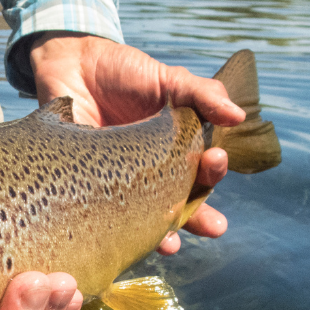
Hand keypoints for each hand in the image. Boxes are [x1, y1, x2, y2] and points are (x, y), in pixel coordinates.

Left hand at [29, 33, 244, 254]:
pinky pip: (104, 214)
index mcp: (175, 148)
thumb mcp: (167, 78)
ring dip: (161, 234)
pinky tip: (126, 238)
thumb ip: (202, 94)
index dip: (212, 172)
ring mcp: (120, 181)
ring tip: (171, 245)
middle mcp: (150, 170)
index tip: (215, 162)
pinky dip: (117, 229)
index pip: (200, 170)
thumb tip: (239, 116)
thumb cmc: (123, 72)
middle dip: (198, 217)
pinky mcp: (88, 186)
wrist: (71, 63)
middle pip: (178, 201)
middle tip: (214, 227)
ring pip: (144, 216)